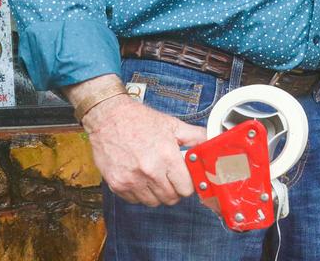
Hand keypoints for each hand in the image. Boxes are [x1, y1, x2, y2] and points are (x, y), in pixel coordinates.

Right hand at [81, 92, 208, 205]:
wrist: (108, 117)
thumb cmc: (139, 119)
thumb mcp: (171, 124)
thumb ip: (194, 136)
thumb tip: (211, 142)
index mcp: (166, 155)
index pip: (186, 188)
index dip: (188, 183)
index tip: (185, 178)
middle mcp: (150, 171)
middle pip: (171, 198)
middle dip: (174, 189)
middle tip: (170, 177)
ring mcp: (132, 180)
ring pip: (154, 202)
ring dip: (157, 193)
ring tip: (154, 176)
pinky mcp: (118, 185)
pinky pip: (135, 200)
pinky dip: (140, 193)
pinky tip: (139, 177)